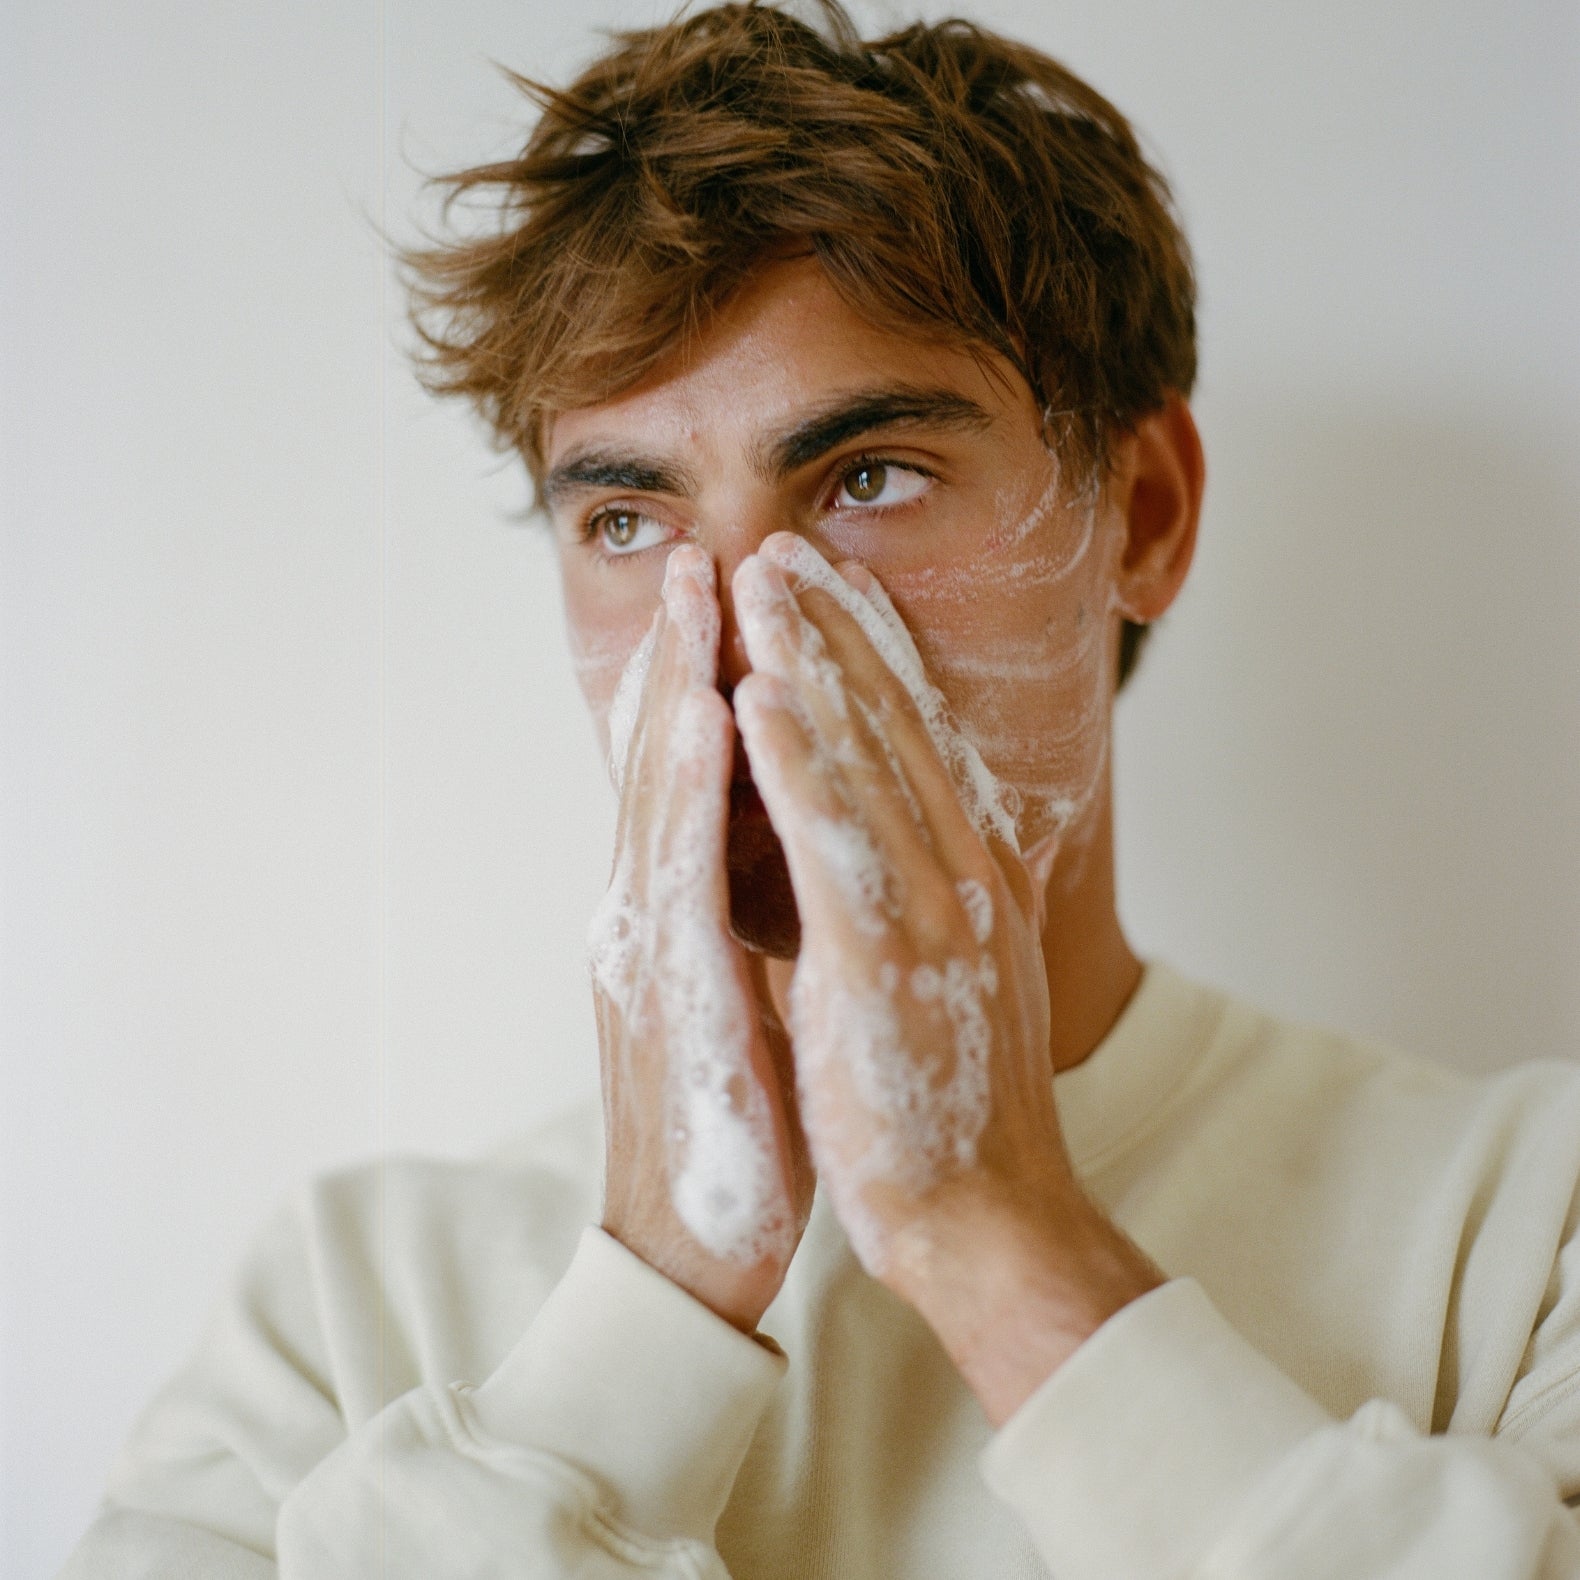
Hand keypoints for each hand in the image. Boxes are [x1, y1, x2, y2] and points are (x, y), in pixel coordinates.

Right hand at [590, 545, 811, 1333]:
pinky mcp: (668, 995)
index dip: (702, 679)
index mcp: (675, 911)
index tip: (732, 598)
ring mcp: (648, 949)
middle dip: (684, 651)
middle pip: (663, 760)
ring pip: (662, 794)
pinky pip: (683, 872)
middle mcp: (648, 912)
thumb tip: (767, 844)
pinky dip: (690, 787)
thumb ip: (738, 909)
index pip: (688, 776)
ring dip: (676, 684)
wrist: (698, 1242)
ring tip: (699, 592)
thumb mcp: (738, 988)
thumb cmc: (738, 1113)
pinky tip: (704, 716)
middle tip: (703, 552)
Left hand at [731, 533, 1162, 1421]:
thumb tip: (906, 840)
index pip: (918, 735)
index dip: (871, 650)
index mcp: (973, 870)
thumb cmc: (954, 1095)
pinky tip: (760, 695)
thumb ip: (935, 891)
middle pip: (893, 720)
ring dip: (811, 660)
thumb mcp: (955, 966)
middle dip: (835, 624)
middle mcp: (965, 869)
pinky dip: (798, 764)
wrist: (987, 1214)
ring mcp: (934, 909)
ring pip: (866, 758)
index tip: (826, 582)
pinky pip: (836, 844)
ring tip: (761, 579)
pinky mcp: (889, 961)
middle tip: (781, 544)